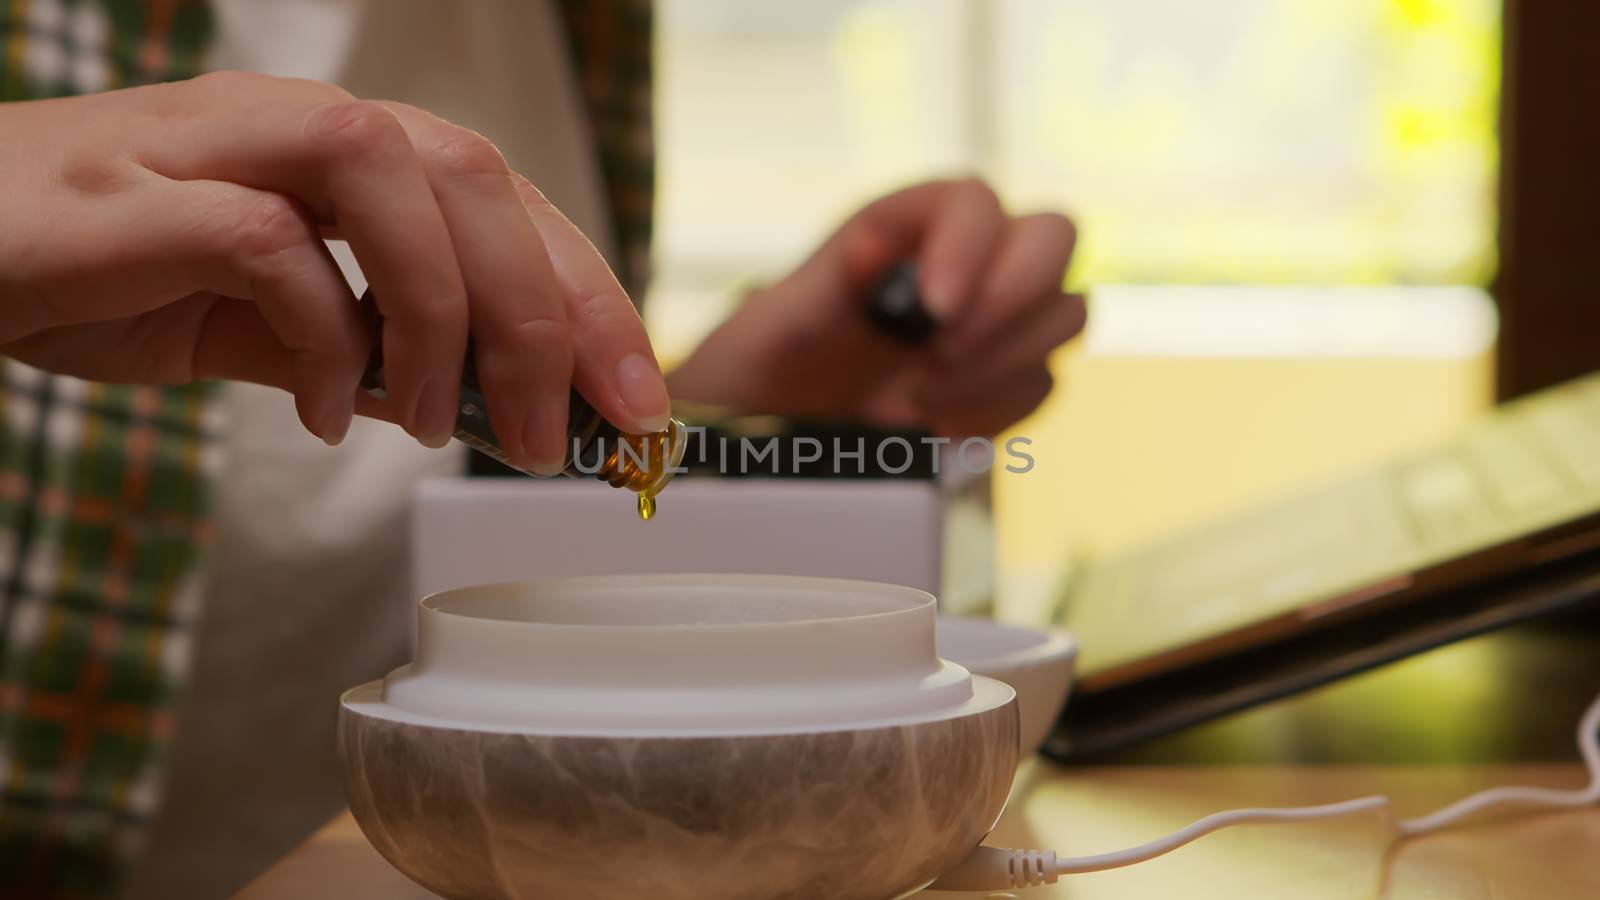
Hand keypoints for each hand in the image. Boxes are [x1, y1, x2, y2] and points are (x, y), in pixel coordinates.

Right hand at [0, 71, 669, 473]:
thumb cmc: (106, 272)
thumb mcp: (263, 325)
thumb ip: (361, 349)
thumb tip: (470, 404)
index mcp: (346, 152)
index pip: (507, 204)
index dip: (590, 298)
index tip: (636, 404)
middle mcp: (297, 124)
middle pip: (475, 178)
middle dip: (543, 316)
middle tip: (549, 437)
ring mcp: (217, 143)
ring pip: (388, 175)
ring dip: (439, 314)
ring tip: (432, 424)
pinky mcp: (140, 193)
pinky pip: (268, 242)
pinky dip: (318, 335)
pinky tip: (314, 412)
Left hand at [668, 178, 1083, 436]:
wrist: (765, 439)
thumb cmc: (757, 368)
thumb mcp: (771, 325)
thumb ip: (824, 283)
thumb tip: (875, 247)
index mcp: (905, 226)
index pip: (973, 199)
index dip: (971, 244)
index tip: (936, 309)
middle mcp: (962, 262)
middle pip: (1053, 236)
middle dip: (1014, 296)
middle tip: (945, 350)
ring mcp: (992, 322)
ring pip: (1065, 312)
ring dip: (1005, 359)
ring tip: (920, 394)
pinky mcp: (1002, 383)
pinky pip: (1042, 383)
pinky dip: (997, 407)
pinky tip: (934, 422)